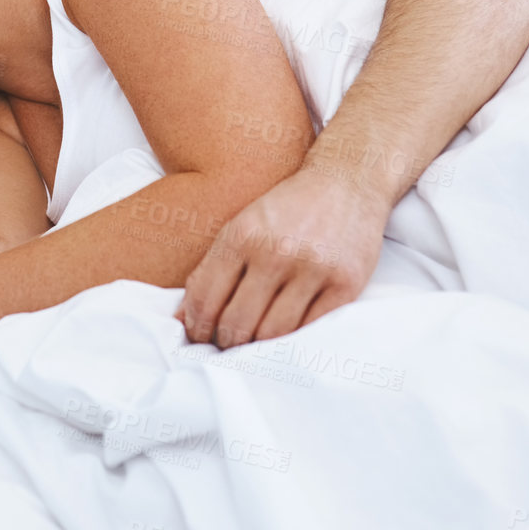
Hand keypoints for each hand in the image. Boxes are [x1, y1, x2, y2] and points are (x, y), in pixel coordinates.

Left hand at [175, 164, 388, 347]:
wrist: (347, 181)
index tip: (200, 337)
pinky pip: (311, 329)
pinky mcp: (345, 283)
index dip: (196, 328)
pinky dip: (294, 340)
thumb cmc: (288, 209)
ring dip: (259, 348)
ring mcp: (313, 268)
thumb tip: (181, 321)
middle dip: (227, 342)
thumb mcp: (242, 226)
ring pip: (274, 334)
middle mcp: (276, 251)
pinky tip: (287, 337)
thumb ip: (209, 271)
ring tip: (255, 345)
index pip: (205, 300)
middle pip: (238, 323)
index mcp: (242, 235)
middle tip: (228, 346)